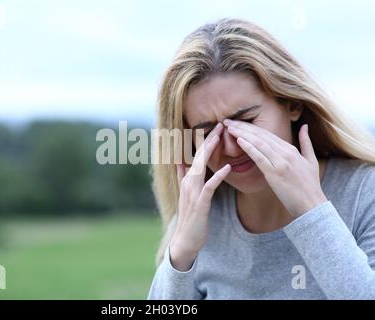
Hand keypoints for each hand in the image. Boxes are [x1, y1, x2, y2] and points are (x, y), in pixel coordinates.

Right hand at [170, 122, 231, 270]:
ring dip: (209, 152)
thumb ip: (182, 177)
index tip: (216, 128)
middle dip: (209, 140)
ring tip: (219, 137)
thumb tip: (180, 161)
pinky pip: (209, 187)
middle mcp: (188, 183)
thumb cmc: (190, 218)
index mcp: (187, 180)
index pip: (196, 156)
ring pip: (200, 167)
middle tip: (220, 124)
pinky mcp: (200, 204)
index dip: (205, 142)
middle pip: (198, 157)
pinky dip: (217, 176)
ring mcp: (192, 193)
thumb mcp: (185, 194)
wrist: (185, 240)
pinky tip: (227, 168)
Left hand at [224, 119, 326, 217]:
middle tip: (227, 121)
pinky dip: (249, 147)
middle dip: (242, 126)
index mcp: (291, 149)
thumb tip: (305, 126)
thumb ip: (306, 142)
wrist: (312, 205)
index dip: (251, 127)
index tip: (238, 122)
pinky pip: (259, 157)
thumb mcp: (311, 160)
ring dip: (241, 133)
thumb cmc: (310, 186)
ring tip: (228, 127)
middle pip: (260, 135)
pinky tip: (238, 140)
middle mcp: (285, 153)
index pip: (267, 134)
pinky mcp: (275, 174)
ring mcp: (280, 162)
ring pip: (258, 143)